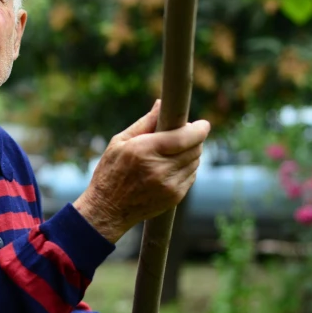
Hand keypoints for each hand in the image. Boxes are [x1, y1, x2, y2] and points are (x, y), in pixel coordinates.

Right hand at [73, 100, 210, 242]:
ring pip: (195, 162)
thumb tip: (161, 104)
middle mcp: (159, 169)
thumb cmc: (110, 171)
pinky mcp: (175, 197)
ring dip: (191, 152)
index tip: (203, 124)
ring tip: (175, 150)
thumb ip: (144, 123)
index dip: (198, 129)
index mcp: (144, 150)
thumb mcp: (119, 142)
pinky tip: (172, 166)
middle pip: (194, 148)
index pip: (183, 137)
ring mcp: (169, 185)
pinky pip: (191, 176)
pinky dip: (187, 167)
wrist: (108, 208)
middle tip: (184, 133)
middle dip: (194, 138)